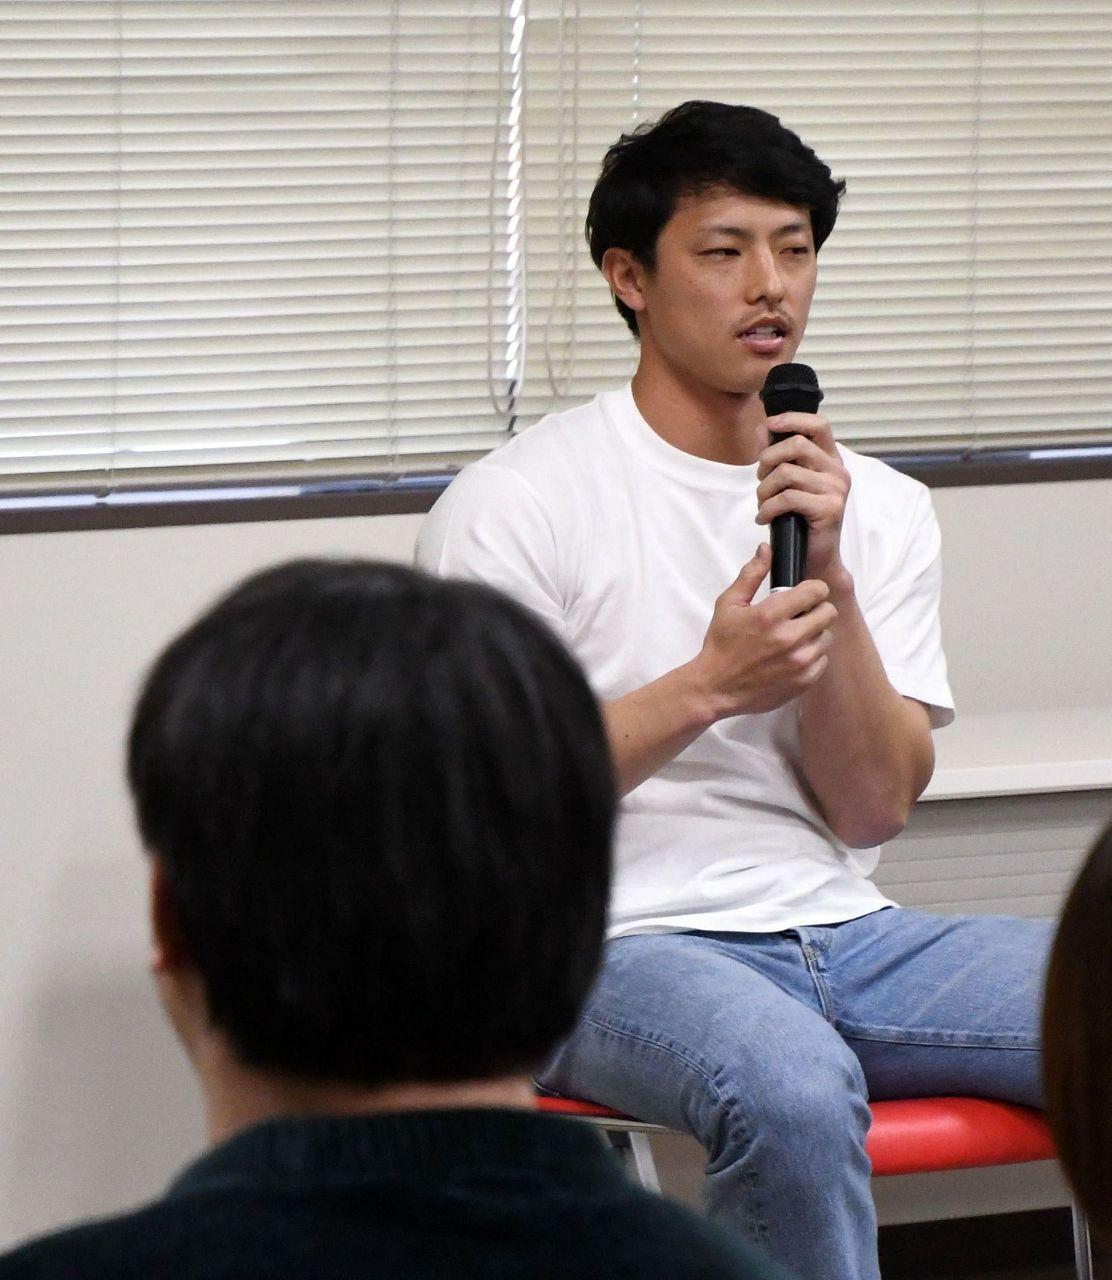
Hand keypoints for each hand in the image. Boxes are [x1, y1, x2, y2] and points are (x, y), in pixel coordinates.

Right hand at [688, 544, 837, 719]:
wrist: (716, 688)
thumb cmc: (721, 644)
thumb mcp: (729, 604)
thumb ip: (751, 574)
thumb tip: (767, 550)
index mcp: (771, 615)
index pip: (816, 591)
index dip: (812, 589)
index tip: (805, 594)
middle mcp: (789, 638)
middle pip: (828, 613)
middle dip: (816, 610)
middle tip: (801, 615)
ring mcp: (799, 662)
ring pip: (827, 637)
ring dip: (814, 634)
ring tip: (795, 637)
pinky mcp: (803, 681)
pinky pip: (822, 660)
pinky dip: (812, 657)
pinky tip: (793, 656)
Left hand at [755, 411, 850, 585]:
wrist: (814, 559)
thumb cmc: (798, 521)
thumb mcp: (788, 484)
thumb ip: (779, 457)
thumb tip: (762, 428)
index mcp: (831, 460)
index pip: (819, 425)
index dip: (792, 419)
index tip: (768, 425)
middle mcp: (838, 471)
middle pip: (796, 445)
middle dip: (767, 460)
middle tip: (760, 481)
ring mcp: (836, 489)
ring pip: (786, 472)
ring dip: (764, 490)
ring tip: (762, 505)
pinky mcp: (829, 509)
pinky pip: (787, 497)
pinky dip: (767, 508)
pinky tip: (764, 519)